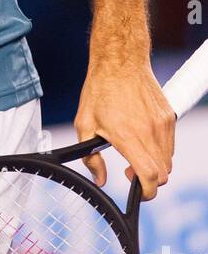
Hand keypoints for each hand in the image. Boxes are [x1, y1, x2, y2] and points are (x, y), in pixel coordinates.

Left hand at [74, 59, 175, 200]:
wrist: (120, 60)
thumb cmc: (99, 89)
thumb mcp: (84, 123)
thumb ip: (90, 157)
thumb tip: (101, 179)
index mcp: (128, 135)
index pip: (149, 176)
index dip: (146, 193)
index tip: (138, 192)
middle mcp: (149, 131)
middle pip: (162, 174)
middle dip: (149, 181)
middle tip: (130, 170)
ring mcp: (163, 124)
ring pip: (168, 161)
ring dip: (155, 165)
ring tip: (136, 153)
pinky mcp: (169, 116)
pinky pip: (170, 145)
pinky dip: (160, 150)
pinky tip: (143, 139)